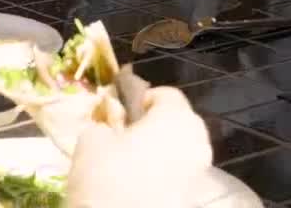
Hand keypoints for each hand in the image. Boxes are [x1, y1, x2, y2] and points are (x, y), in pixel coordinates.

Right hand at [66, 87, 213, 207]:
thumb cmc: (109, 178)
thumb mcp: (91, 142)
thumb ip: (102, 125)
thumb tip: (107, 128)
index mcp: (178, 117)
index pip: (164, 94)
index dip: (140, 99)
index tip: (119, 115)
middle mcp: (198, 140)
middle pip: (176, 122)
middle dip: (152, 127)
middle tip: (122, 139)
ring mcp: (200, 171)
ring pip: (178, 150)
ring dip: (157, 153)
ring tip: (126, 166)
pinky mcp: (193, 197)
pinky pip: (177, 175)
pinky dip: (160, 176)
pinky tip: (137, 187)